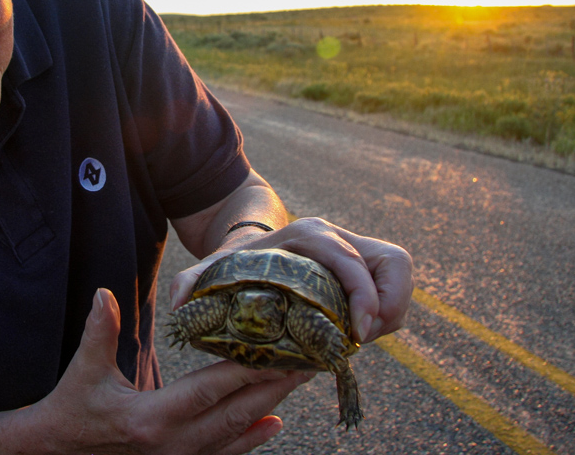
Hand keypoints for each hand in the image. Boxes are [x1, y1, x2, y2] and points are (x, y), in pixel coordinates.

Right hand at [27, 289, 313, 454]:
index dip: (247, 371)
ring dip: (269, 407)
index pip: (210, 390)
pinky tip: (273, 424)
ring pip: (235, 433)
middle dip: (274, 386)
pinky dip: (251, 439)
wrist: (57, 452)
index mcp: (152, 418)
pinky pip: (223, 452)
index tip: (279, 351)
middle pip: (235, 412)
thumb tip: (105, 294)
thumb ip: (98, 333)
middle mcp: (172, 444)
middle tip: (309, 361)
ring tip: (298, 382)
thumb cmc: (71, 409)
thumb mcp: (83, 371)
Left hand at [170, 217, 412, 343]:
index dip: (363, 295)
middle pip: (391, 262)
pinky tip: (358, 332)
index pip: (350, 259)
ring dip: (390, 310)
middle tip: (360, 339)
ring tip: (359, 339)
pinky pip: (394, 287)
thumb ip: (190, 281)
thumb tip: (177, 304)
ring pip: (398, 273)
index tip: (357, 332)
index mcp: (307, 235)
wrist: (252, 247)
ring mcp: (355, 248)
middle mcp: (337, 237)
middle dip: (385, 306)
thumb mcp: (214, 268)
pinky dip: (387, 312)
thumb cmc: (238, 262)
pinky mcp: (365, 265)